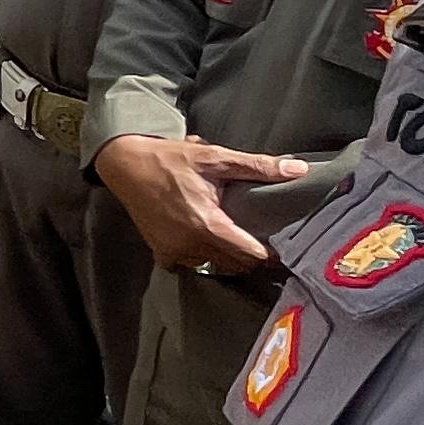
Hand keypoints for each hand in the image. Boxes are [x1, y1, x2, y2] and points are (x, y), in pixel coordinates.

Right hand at [93, 134, 308, 273]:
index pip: (250, 255)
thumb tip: (298, 169)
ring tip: (237, 240)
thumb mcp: (215, 157)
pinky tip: (204, 241)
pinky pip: (189, 265)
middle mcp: (191, 244)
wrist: (125, 165)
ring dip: (228, 258)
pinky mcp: (161, 252)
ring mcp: (174, 252)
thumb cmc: (169, 159)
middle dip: (251, 256)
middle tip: (262, 242)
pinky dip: (201, 257)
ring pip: (214, 266)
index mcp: (208, 224)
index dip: (270, 253)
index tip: (281, 247)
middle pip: (235, 265)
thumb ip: (258, 167)